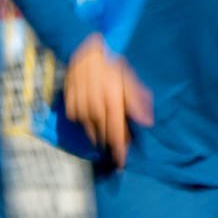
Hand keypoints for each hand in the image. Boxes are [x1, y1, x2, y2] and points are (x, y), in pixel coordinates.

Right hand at [63, 35, 152, 167]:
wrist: (83, 53)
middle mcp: (96, 110)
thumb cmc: (110, 65)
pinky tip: (92, 112)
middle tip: (118, 144)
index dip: (119, 152)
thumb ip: (137, 101)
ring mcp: (81, 110)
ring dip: (100, 134)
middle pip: (104, 136)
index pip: (116, 135)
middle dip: (111, 143)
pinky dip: (87, 122)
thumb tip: (147, 122)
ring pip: (91, 132)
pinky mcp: (71, 108)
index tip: (121, 164)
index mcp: (113, 103)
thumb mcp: (129, 79)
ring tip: (105, 131)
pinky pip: (81, 122)